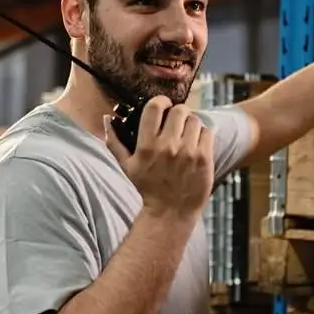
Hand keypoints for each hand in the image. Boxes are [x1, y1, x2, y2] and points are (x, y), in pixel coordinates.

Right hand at [104, 96, 213, 219]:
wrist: (170, 212)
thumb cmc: (148, 188)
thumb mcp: (127, 166)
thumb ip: (114, 141)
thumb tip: (106, 119)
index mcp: (147, 146)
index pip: (155, 108)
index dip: (161, 101)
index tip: (164, 105)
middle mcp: (168, 147)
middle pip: (179, 110)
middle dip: (178, 113)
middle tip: (176, 122)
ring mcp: (188, 153)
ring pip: (195, 120)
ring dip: (191, 124)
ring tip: (186, 135)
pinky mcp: (204, 159)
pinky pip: (207, 133)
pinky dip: (202, 135)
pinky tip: (195, 144)